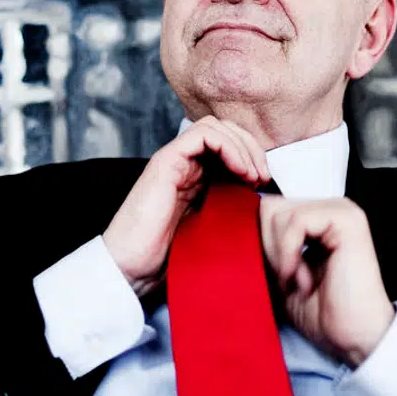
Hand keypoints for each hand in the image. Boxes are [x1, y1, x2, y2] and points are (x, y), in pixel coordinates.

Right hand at [102, 117, 270, 297]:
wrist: (132, 268)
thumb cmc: (166, 257)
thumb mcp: (210, 228)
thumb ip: (228, 208)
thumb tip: (259, 199)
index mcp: (193, 178)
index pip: (228, 145)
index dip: (251, 156)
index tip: (263, 182)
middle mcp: (183, 164)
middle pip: (224, 131)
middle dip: (251, 148)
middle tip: (263, 176)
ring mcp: (173, 161)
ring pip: (215, 127)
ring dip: (242, 146)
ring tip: (253, 175)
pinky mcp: (166, 161)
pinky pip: (203, 134)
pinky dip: (228, 146)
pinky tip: (239, 171)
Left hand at [259, 197, 396, 368]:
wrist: (353, 339)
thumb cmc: (322, 314)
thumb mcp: (282, 275)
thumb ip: (266, 248)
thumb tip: (235, 228)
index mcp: (318, 219)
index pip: (269, 209)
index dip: (262, 244)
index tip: (279, 278)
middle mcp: (330, 208)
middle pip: (270, 208)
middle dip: (270, 248)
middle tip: (290, 280)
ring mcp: (341, 210)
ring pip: (278, 214)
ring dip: (281, 256)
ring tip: (301, 282)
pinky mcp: (347, 220)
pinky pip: (295, 222)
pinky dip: (290, 254)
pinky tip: (305, 279)